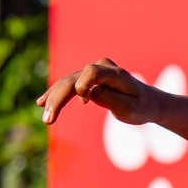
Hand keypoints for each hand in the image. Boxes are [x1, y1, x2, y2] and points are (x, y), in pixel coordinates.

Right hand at [38, 58, 159, 125]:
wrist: (147, 101)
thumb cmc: (140, 107)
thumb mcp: (130, 109)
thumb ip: (110, 99)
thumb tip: (89, 93)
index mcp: (115, 74)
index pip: (92, 72)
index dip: (83, 84)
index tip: (83, 103)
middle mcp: (102, 67)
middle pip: (74, 79)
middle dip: (59, 98)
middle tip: (48, 120)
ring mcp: (94, 71)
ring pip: (68, 83)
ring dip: (54, 100)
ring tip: (46, 118)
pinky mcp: (88, 78)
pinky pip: (69, 86)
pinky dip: (56, 95)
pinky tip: (41, 103)